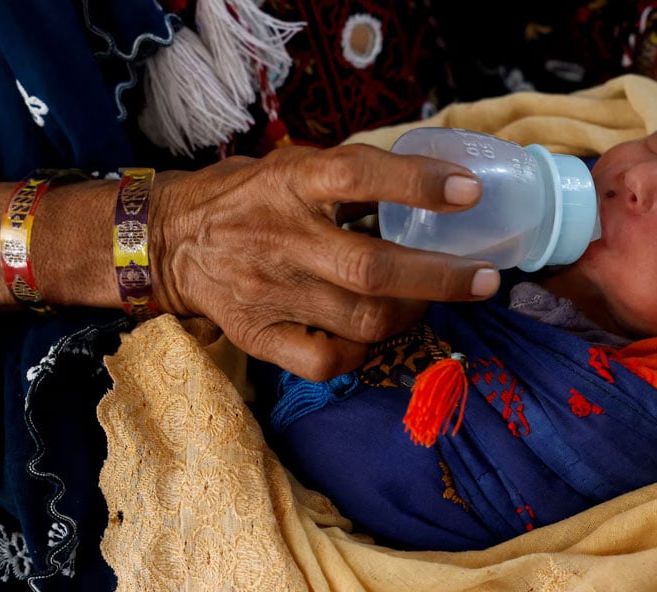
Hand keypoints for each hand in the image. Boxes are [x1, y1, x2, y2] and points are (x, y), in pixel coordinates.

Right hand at [149, 144, 496, 380]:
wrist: (170, 240)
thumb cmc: (247, 197)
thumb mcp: (290, 166)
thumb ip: (349, 177)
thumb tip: (434, 184)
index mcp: (291, 183)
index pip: (358, 175)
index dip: (417, 183)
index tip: (468, 192)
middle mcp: (282, 238)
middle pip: (373, 268)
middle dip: (442, 277)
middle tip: (486, 278)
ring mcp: (270, 292)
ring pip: (362, 320)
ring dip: (411, 315)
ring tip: (427, 302)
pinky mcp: (258, 335)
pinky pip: (325, 361)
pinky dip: (362, 355)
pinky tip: (372, 338)